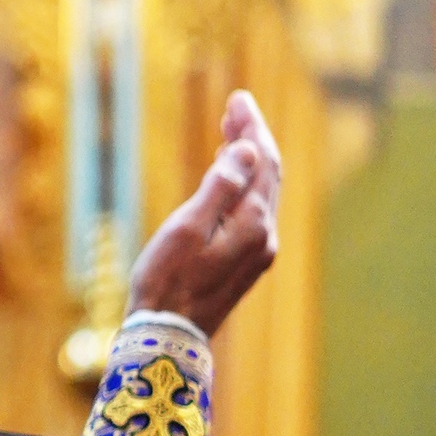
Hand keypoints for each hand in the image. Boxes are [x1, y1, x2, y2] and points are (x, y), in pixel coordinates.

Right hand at [126, 89, 280, 336]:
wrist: (168, 337)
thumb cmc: (167, 282)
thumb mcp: (187, 229)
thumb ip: (219, 188)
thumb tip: (246, 150)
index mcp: (253, 223)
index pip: (261, 162)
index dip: (251, 128)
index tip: (238, 98)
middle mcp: (264, 236)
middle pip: (268, 174)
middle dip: (253, 138)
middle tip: (235, 107)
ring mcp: (257, 252)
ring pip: (262, 193)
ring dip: (249, 160)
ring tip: (230, 134)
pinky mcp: (244, 263)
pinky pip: (252, 211)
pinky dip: (243, 185)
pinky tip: (227, 179)